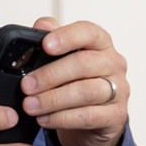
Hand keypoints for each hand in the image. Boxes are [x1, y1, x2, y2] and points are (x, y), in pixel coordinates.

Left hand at [20, 17, 128, 145]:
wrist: (93, 120)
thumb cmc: (76, 82)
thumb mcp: (62, 58)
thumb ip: (51, 38)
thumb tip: (42, 25)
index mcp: (100, 43)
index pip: (88, 32)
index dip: (67, 36)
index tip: (46, 45)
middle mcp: (113, 63)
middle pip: (83, 64)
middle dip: (50, 75)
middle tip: (26, 85)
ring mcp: (119, 90)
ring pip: (85, 92)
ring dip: (53, 100)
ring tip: (30, 106)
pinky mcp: (116, 115)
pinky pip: (88, 116)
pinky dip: (62, 118)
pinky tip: (44, 119)